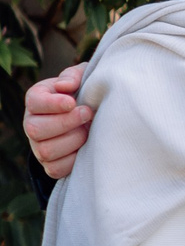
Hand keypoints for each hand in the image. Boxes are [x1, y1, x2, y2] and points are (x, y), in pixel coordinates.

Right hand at [24, 64, 88, 179]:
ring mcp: (38, 146)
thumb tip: (64, 86)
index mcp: (36, 100)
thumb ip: (73, 76)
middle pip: (35, 130)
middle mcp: (31, 123)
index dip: (52, 104)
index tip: (72, 102)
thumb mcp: (82, 78)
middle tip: (88, 113)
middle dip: (66, 123)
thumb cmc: (85, 95)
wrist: (92, 117)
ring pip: (46, 151)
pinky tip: (86, 146)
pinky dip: (74, 159)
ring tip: (88, 130)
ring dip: (73, 140)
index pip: (34, 103)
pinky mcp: (50, 164)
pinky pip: (55, 169)